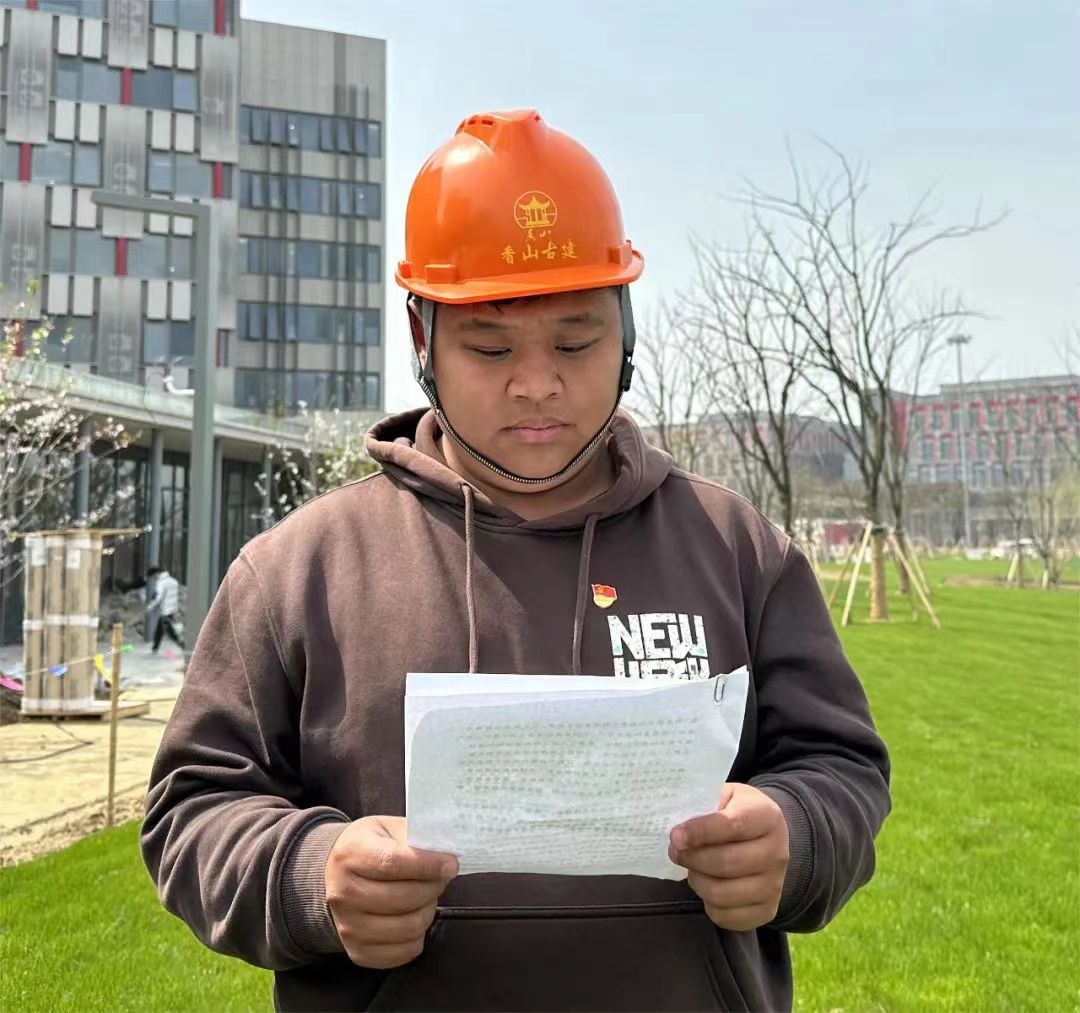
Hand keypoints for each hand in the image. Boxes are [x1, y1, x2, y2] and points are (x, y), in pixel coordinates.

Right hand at [325, 815, 457, 968]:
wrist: (336, 875)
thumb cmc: (369, 847)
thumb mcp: (388, 828)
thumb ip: (415, 838)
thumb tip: (446, 856)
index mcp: (351, 855)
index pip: (393, 862)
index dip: (428, 866)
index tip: (450, 865)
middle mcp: (343, 893)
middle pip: (403, 898)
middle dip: (433, 888)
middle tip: (440, 878)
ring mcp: (348, 926)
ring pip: (408, 927)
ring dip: (427, 911)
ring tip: (426, 897)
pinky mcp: (357, 952)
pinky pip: (403, 952)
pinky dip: (418, 936)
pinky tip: (413, 917)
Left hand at [669, 783, 788, 931]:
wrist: (769, 837)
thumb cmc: (738, 812)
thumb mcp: (727, 796)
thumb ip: (705, 805)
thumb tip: (678, 830)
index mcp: (767, 817)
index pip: (733, 826)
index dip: (700, 832)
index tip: (676, 836)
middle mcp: (777, 852)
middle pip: (726, 863)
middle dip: (692, 858)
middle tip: (674, 851)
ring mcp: (774, 885)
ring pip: (722, 893)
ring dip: (697, 881)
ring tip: (690, 868)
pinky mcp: (767, 910)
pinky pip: (727, 917)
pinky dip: (708, 904)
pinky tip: (707, 885)